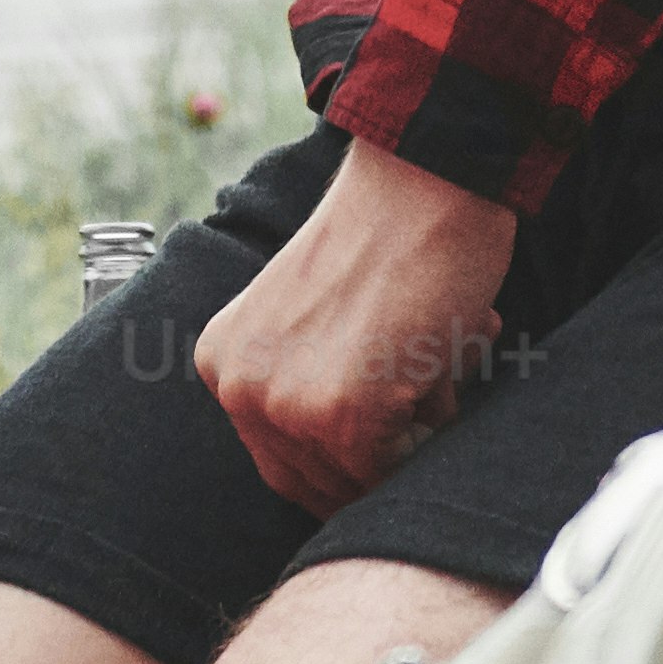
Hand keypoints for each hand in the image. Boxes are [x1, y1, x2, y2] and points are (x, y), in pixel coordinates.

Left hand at [195, 141, 513, 516]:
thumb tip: (347, 464)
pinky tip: (439, 362)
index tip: (382, 450)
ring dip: (409, 437)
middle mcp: (241, 388)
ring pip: (359, 479)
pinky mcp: (345, 418)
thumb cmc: (385, 237)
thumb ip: (302, 382)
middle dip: (373, 460)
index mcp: (222, 360)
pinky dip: (433, 428)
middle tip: (420, 407)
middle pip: (312, 481)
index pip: (278, 459)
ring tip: (430, 362)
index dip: (338, 464)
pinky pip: (398, 467)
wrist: (422, 182)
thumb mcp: (304, 319)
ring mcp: (289, 407)